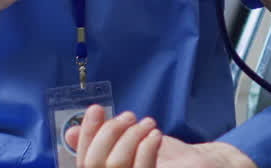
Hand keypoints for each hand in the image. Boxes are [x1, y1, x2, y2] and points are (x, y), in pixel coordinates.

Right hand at [68, 106, 256, 167]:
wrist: (200, 167)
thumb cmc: (162, 160)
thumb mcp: (130, 147)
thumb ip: (103, 142)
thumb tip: (70, 131)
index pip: (83, 160)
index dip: (86, 134)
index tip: (95, 109)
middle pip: (95, 163)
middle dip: (109, 133)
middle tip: (128, 116)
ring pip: (115, 165)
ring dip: (131, 137)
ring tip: (148, 124)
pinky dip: (146, 148)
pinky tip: (155, 135)